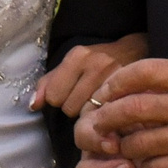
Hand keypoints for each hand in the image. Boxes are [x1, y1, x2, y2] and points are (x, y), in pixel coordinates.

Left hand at [32, 33, 149, 115]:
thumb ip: (48, 83)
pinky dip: (104, 116)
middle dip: (74, 107)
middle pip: (69, 108)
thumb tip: (33, 105)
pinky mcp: (129, 90)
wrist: (135, 51)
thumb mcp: (71, 65)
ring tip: (97, 103)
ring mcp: (115, 77)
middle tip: (85, 99)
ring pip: (86, 114)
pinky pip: (106, 115)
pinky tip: (108, 108)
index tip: (69, 93)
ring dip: (89, 114)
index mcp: (77, 56)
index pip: (53, 95)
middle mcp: (96, 64)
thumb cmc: (96, 62)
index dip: (58, 99)